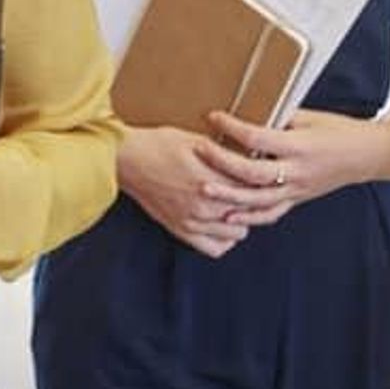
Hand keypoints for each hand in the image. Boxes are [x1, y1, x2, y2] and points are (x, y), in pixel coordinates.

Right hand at [116, 124, 259, 257]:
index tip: (264, 176)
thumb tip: (250, 158)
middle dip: (255, 201)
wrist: (125, 159)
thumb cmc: (155, 145)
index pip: (254, 189)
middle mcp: (204, 206)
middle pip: (250, 213)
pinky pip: (214, 248)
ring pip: (237, 233)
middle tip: (254, 190)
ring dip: (241, 220)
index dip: (263, 182)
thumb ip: (225, 154)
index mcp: (211, 180)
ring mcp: (192, 221)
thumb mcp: (196, 140)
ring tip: (238, 205)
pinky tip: (222, 224)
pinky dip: (223, 239)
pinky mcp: (181, 230)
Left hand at [205, 107, 374, 223]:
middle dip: (221, 161)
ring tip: (204, 188)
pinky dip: (249, 217)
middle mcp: (297, 171)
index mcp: (299, 146)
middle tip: (198, 149)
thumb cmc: (339, 130)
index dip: (232, 127)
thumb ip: (278, 118)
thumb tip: (246, 112)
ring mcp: (297, 189)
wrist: (369, 155)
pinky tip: (227, 217)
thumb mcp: (309, 117)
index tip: (213, 116)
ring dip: (229, 196)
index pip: (257, 138)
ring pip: (258, 199)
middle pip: (252, 172)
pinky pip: (271, 213)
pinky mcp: (298, 199)